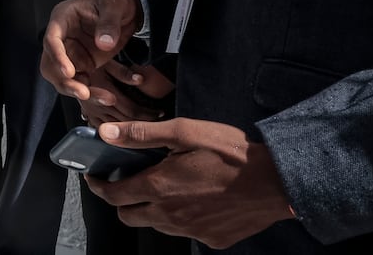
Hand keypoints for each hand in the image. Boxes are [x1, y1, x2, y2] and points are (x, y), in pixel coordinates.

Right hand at [40, 0, 142, 101]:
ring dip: (78, 90)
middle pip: (51, 63)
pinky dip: (93, 92)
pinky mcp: (84, 63)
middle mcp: (63, 38)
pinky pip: (82, 82)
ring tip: (102, 98)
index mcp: (63, 19)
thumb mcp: (115, 5)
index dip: (57, 56)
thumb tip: (103, 43)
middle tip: (83, 92)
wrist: (129, 7)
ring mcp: (73, 53)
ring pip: (64, 77)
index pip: (51, 39)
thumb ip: (109, 23)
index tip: (69, 71)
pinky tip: (107, 97)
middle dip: (65, 81)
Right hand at [80, 58, 172, 125]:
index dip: (147, 112)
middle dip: (144, 121)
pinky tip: (128, 129)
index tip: (160, 111)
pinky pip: (104, 128)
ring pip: (116, 126)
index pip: (130, 109)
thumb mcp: (105, 61)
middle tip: (159, 120)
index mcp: (101, 89)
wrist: (63, 63)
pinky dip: (117, 130)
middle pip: (125, 120)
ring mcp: (90, 110)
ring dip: (132, 126)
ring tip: (149, 124)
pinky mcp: (87, 114)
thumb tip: (140, 79)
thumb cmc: (84, 57)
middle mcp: (96, 103)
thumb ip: (123, 72)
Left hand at [86, 118, 293, 246]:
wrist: (278, 182)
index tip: (95, 177)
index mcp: (159, 188)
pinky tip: (192, 199)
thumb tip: (107, 134)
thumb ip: (142, 135)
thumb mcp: (184, 132)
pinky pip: (185, 231)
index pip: (113, 196)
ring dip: (151, 209)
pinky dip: (179, 217)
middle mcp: (171, 215)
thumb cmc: (231, 153)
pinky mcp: (212, 239)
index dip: (99, 187)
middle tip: (128, 181)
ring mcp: (192, 231)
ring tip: (164, 186)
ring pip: (156, 225)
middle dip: (122, 200)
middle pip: (129, 217)